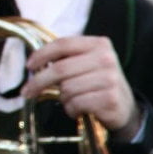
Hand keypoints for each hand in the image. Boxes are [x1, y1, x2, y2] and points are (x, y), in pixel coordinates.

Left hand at [22, 35, 141, 140]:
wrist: (125, 107)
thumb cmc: (97, 83)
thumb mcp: (86, 63)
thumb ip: (65, 58)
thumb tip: (33, 63)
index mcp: (98, 44)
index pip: (62, 44)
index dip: (41, 54)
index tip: (28, 66)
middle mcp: (106, 59)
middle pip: (60, 68)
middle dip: (38, 82)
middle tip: (27, 91)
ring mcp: (110, 79)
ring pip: (67, 88)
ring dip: (62, 98)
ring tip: (71, 100)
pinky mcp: (110, 98)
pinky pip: (76, 103)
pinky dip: (71, 109)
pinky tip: (80, 109)